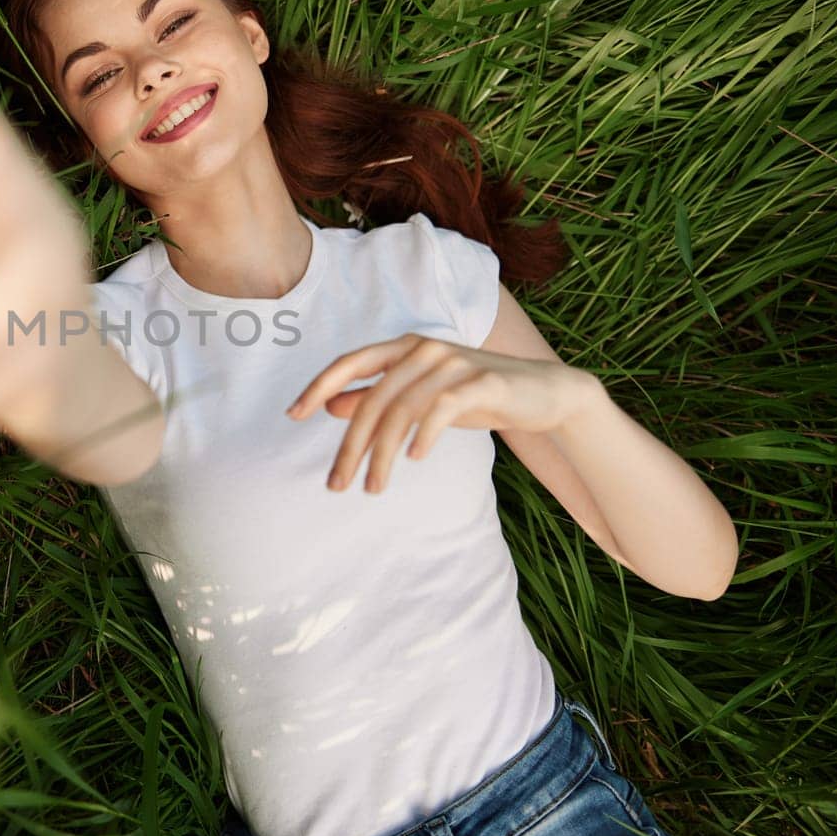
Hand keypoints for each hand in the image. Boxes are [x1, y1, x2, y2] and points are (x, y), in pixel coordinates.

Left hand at [284, 333, 595, 492]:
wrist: (543, 394)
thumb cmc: (474, 396)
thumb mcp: (420, 398)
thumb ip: (377, 398)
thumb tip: (331, 406)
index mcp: (404, 348)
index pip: (350, 363)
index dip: (319, 386)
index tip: (293, 415)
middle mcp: (423, 349)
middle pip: (372, 399)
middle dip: (350, 445)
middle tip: (336, 483)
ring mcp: (452, 362)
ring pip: (401, 411)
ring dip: (381, 455)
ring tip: (372, 487)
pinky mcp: (481, 381)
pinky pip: (441, 410)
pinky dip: (423, 435)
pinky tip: (414, 458)